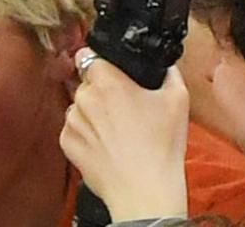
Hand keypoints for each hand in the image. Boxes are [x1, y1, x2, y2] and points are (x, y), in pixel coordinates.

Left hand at [60, 52, 189, 219]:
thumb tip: (163, 64)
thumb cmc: (161, 146)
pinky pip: (73, 129)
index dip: (102, 62)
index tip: (112, 73)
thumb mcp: (178, 98)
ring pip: (78, 106)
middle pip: (86, 83)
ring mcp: (72, 121)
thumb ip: (168, 71)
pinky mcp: (66, 143)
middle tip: (123, 107)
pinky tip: (106, 145)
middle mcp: (84, 98)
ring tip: (116, 131)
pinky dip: (85, 134)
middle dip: (101, 90)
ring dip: (91, 112)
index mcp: (107, 81)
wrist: (144, 190)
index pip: (89, 55)